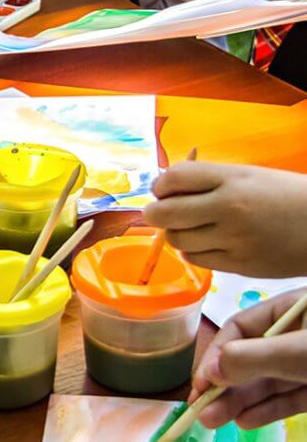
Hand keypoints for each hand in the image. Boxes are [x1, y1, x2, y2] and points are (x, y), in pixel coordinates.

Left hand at [143, 162, 306, 276]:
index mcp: (232, 180)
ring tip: (193, 228)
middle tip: (160, 213)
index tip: (164, 190)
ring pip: (177, 240)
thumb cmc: (286, 196)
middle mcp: (228, 209)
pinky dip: (194, 252)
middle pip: (165, 214)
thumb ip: (209, 181)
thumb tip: (166, 190)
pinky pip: (196, 260)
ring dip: (176, 234)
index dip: (160, 186)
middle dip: (155, 213)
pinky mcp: (238, 265)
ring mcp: (233, 240)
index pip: (173, 178)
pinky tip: (208, 243)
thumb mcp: (249, 176)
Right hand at [189, 287, 306, 429]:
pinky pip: (289, 398)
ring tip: (212, 421)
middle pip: (251, 359)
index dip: (217, 355)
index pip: (240, 328)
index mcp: (292, 310)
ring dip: (239, 402)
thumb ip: (252, 358)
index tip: (201, 383)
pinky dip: (268, 410)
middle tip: (200, 410)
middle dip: (223, 385)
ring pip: (268, 382)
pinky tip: (244, 421)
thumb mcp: (296, 349)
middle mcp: (297, 335)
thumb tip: (207, 372)